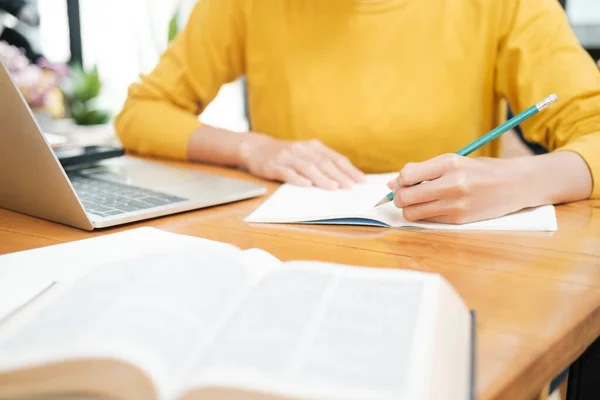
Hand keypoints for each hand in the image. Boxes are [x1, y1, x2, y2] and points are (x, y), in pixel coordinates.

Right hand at [240, 135, 365, 188]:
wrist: (257, 147)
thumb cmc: (287, 155)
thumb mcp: (306, 154)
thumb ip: (322, 163)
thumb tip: (345, 179)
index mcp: (314, 146)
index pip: (336, 159)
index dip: (350, 169)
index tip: (362, 181)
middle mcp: (303, 149)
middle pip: (324, 163)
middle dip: (339, 175)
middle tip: (351, 187)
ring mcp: (288, 156)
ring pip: (308, 167)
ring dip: (322, 178)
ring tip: (333, 187)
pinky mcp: (275, 165)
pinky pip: (287, 172)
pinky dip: (297, 178)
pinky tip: (306, 185)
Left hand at [387, 154, 529, 223]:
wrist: (516, 184)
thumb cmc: (481, 171)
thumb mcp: (454, 161)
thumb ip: (423, 171)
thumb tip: (392, 184)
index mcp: (449, 163)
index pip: (407, 175)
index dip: (401, 180)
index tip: (406, 181)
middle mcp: (452, 183)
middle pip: (406, 197)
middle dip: (399, 197)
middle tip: (405, 195)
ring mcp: (456, 204)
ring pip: (413, 213)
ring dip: (409, 209)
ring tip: (418, 202)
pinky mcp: (459, 220)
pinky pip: (427, 220)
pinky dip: (424, 215)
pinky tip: (434, 207)